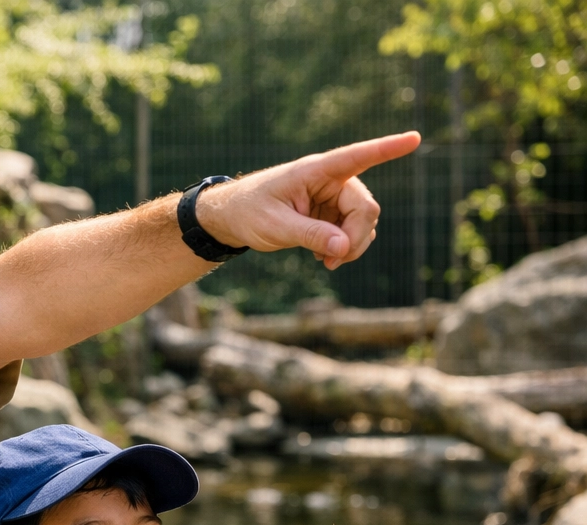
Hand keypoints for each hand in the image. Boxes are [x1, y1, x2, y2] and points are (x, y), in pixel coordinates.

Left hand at [196, 132, 420, 269]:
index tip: (415, 138)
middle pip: (366, 208)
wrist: (232, 218)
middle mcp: (331, 180)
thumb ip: (310, 235)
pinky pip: (354, 232)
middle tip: (333, 261)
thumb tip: (344, 249)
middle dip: (356, 237)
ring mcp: (334, 197)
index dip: (387, 149)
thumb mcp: (275, 226)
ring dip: (352, 246)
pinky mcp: (333, 214)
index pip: (357, 156)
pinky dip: (345, 248)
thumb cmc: (249, 212)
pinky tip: (324, 257)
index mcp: (316, 170)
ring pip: (365, 223)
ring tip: (325, 262)